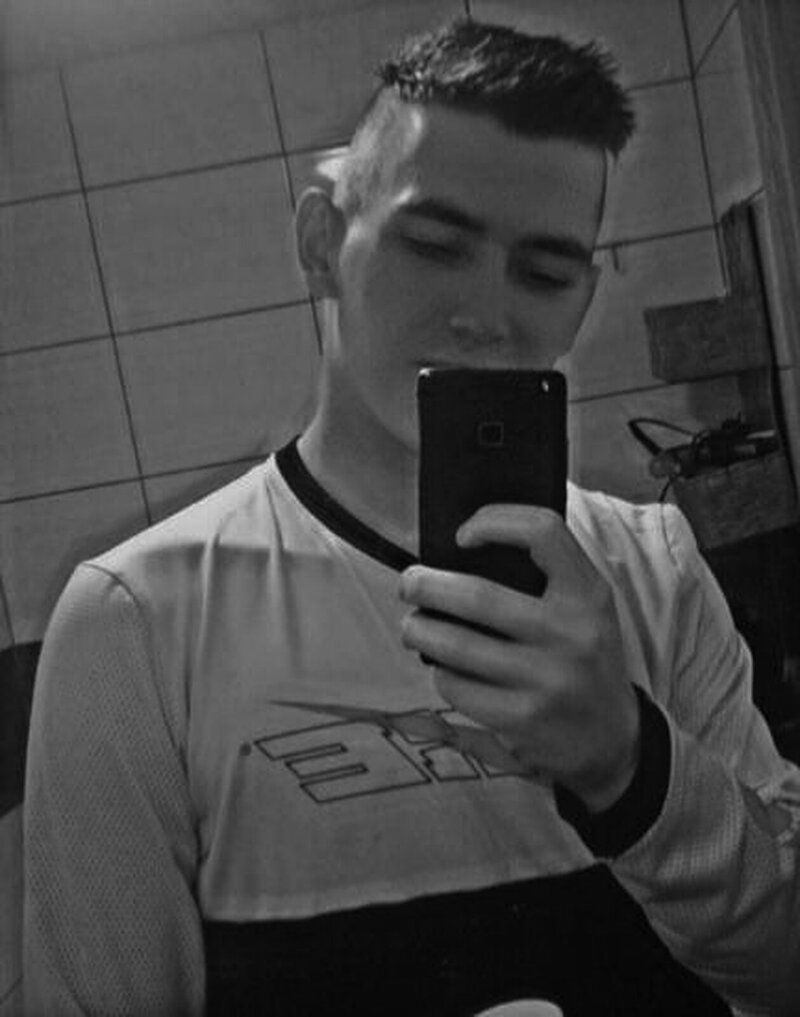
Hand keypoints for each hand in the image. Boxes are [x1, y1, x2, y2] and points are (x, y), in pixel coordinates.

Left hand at [400, 504, 640, 811]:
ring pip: (456, 645)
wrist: (611, 738)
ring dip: (419, 631)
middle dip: (427, 586)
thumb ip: (543, 575)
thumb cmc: (582, 657)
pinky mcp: (522, 719)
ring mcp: (547, 679)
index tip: (462, 536)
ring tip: (413, 626)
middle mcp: (572, 633)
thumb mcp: (584, 608)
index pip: (543, 532)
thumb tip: (459, 549)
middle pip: (477, 596)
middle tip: (409, 585)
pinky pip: (457, 687)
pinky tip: (444, 669)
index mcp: (588, 593)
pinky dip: (440, 673)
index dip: (494, 521)